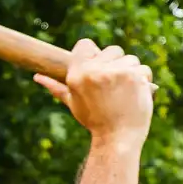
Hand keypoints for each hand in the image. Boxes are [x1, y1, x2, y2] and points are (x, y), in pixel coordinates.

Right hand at [34, 38, 154, 145]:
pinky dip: (145, 80)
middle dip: (117, 65)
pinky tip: (138, 94)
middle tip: (115, 87)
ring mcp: (114, 72)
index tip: (101, 69)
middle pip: (113, 50)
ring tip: (126, 93)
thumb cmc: (96, 121)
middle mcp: (93, 71)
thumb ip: (57, 87)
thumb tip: (38, 77)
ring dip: (132, 73)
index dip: (96, 55)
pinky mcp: (133, 76)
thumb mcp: (74, 103)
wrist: (117, 139)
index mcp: (76, 75)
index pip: (86, 44)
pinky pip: (143, 68)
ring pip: (130, 59)